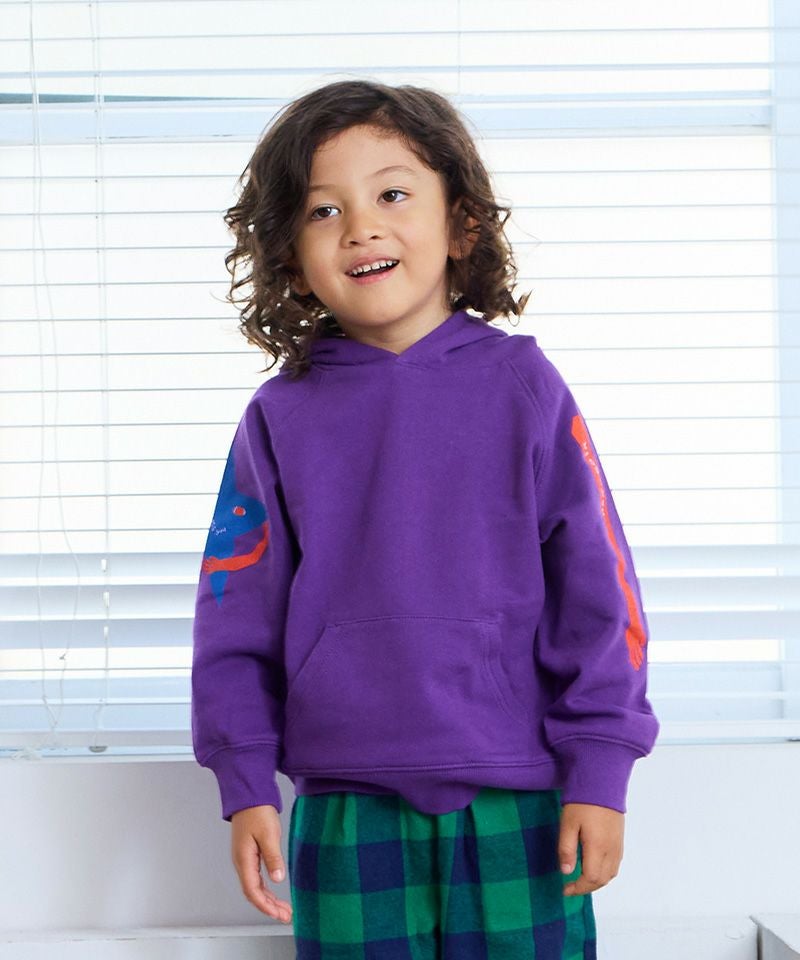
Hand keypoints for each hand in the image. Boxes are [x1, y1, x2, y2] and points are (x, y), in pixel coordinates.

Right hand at [230, 804, 292, 924]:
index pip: (252, 891)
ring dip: (268, 899)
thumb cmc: (257, 812)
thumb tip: (278, 879)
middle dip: (268, 907)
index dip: (265, 906)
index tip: (278, 915)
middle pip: (253, 892)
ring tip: (283, 909)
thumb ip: (273, 858)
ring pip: (255, 886)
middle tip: (285, 916)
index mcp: (244, 859)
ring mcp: (244, 859)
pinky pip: (256, 878)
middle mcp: (241, 862)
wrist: (249, 796)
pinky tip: (274, 892)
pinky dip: (266, 889)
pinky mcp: (249, 854)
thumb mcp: (269, 834)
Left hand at [558, 802, 623, 896]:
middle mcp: (611, 850)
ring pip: (611, 874)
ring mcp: (618, 845)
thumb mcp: (568, 823)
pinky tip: (594, 866)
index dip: (578, 888)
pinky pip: (615, 864)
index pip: (591, 878)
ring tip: (581, 880)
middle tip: (570, 887)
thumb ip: (566, 848)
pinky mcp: (620, 839)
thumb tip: (566, 872)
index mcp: (597, 847)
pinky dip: (605, 873)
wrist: (603, 782)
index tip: (564, 889)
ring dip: (596, 882)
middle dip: (586, 888)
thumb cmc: (582, 802)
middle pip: (602, 880)